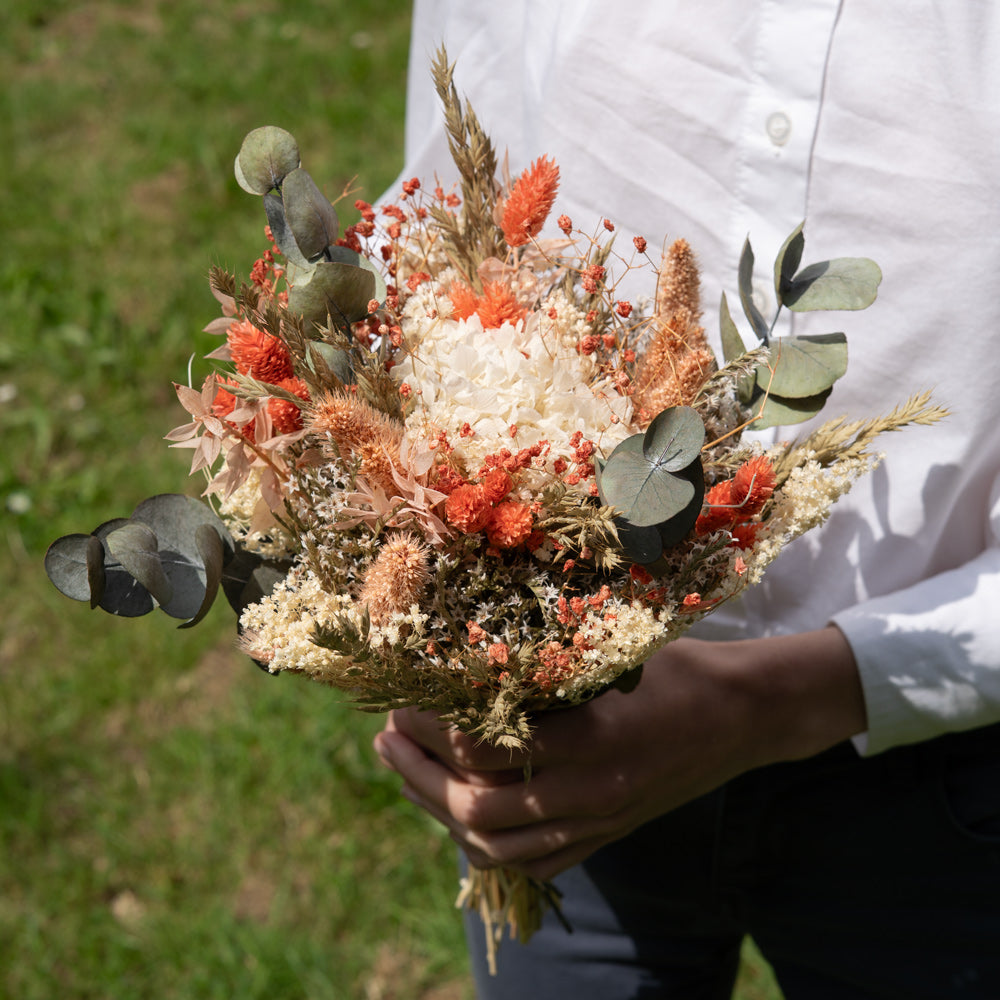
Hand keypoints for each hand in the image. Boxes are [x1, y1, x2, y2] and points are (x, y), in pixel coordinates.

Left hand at [373, 627, 864, 880]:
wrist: (743, 717)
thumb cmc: (678, 668)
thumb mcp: (611, 654)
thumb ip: (547, 669)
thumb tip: (467, 662)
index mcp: (591, 740)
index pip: (486, 750)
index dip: (433, 727)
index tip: (401, 699)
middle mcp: (591, 794)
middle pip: (478, 811)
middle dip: (418, 776)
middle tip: (384, 739)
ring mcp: (599, 824)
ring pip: (497, 847)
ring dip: (440, 813)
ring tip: (406, 775)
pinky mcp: (605, 836)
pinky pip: (532, 863)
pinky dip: (485, 847)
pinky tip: (459, 817)